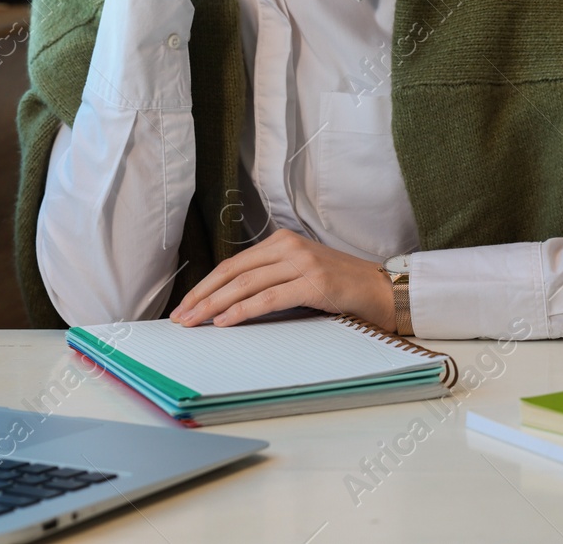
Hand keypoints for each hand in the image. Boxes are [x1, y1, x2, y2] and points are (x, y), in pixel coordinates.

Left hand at [169, 229, 396, 330]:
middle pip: (233, 272)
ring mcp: (302, 263)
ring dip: (214, 305)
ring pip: (246, 284)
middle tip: (180, 317)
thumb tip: (228, 302)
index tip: (185, 304)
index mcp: (283, 241)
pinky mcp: (313, 283)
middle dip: (202, 295)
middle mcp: (289, 247)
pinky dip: (242, 311)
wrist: (382, 290)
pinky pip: (268, 298)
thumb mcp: (301, 274)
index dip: (206, 284)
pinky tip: (224, 321)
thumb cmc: (341, 287)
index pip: (233, 264)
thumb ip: (271, 278)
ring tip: (194, 322)